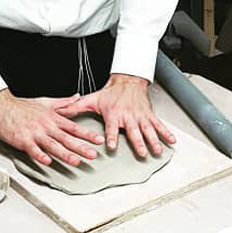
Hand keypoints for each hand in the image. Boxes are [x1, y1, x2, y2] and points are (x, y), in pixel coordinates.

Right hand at [0, 88, 103, 166]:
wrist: (1, 105)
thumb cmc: (21, 105)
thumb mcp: (46, 101)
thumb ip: (63, 102)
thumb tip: (77, 97)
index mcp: (52, 118)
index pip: (73, 127)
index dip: (87, 134)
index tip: (99, 140)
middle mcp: (46, 126)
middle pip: (67, 138)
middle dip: (81, 147)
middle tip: (93, 154)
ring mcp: (35, 133)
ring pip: (53, 145)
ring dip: (65, 154)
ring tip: (76, 161)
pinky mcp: (23, 140)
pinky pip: (33, 149)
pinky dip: (40, 155)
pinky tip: (47, 161)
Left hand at [58, 73, 174, 157]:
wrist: (127, 80)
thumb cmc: (109, 93)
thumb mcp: (91, 99)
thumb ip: (75, 108)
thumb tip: (60, 112)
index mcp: (114, 115)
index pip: (111, 128)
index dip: (111, 137)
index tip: (110, 145)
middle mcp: (128, 117)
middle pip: (133, 132)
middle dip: (138, 142)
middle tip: (142, 152)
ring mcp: (140, 116)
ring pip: (148, 130)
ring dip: (153, 141)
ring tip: (157, 151)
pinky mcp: (149, 115)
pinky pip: (158, 125)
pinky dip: (166, 133)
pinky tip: (171, 141)